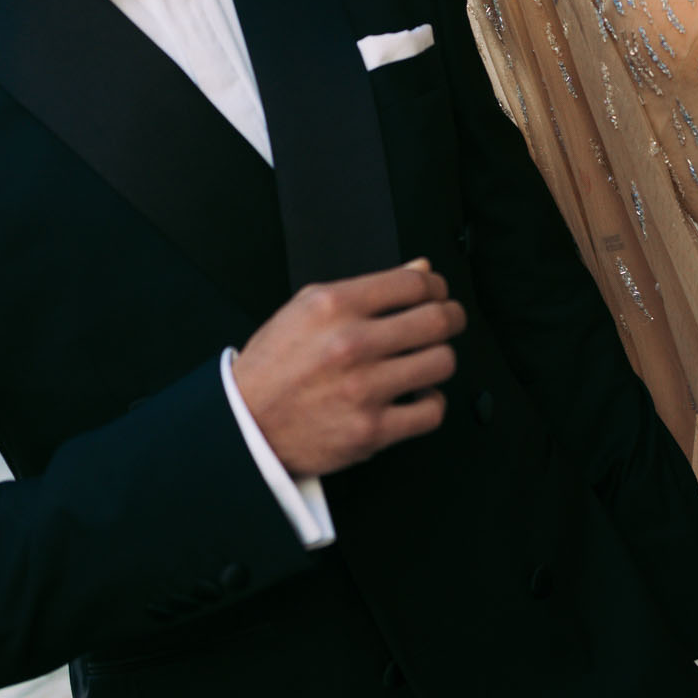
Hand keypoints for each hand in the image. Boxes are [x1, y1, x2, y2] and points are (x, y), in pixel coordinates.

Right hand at [233, 260, 465, 476]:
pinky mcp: (371, 429)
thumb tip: (420, 268)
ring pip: (442, 362)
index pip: (415, 283)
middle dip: (451, 317)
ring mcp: (363, 389)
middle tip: (447, 321)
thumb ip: (367, 288)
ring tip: (425, 360)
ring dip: (440, 359)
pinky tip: (415, 394)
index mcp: (333, 306)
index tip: (436, 293)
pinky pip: (432, 411)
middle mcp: (350, 344)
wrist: (246, 424)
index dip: (436, 286)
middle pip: (437, 320)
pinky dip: (431, 401)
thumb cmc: (275, 366)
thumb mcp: (307, 309)